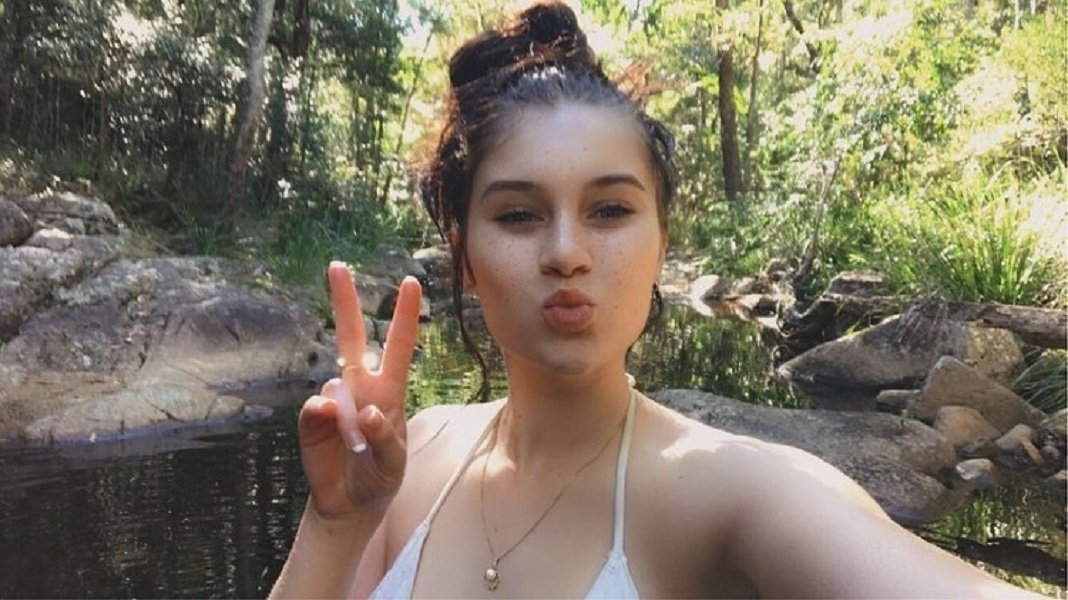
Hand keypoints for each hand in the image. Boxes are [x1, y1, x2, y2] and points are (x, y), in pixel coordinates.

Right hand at [297, 261, 421, 520]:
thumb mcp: (392, 460)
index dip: (404, 315)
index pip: (398, 345)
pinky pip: (316, 409)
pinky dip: (326, 419)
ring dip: (347, 415)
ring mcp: (333, 401)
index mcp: (388, 390)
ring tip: (356, 447)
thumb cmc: (380, 474)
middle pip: (351, 337)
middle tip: (338, 265)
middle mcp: (359, 387)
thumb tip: (362, 411)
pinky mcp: (312, 420)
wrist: (350, 503)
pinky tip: (335, 434)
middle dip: (344, 301)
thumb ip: (381, 437)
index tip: (412, 282)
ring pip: (333, 382)